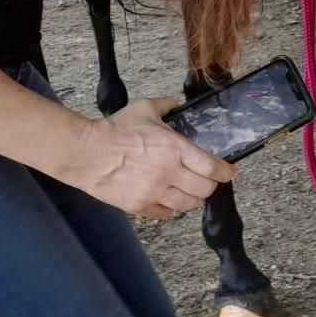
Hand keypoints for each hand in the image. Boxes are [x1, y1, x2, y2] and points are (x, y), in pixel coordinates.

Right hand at [68, 98, 235, 218]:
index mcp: (175, 149)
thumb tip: (177, 103)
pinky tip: (169, 199)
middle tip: (208, 180)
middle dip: (210, 185)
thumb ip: (167, 105)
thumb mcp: (145, 108)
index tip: (229, 171)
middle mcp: (168, 173)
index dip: (226, 172)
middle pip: (205, 190)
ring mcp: (154, 192)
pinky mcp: (139, 206)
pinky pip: (166, 213)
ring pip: (188, 205)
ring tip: (190, 190)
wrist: (85, 153)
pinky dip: (171, 208)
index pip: (212, 167)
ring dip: (193, 198)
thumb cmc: (114, 130)